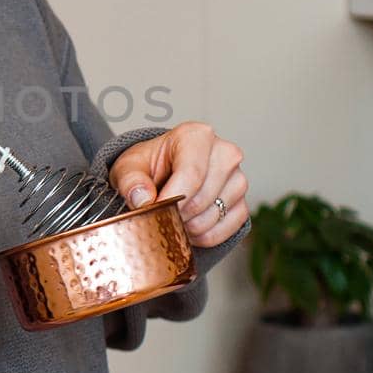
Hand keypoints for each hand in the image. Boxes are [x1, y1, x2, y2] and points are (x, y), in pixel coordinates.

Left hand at [108, 121, 248, 248]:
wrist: (165, 174)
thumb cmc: (150, 166)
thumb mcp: (129, 167)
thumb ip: (131, 181)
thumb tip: (143, 200)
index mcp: (197, 136)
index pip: (192, 173)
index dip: (172, 198)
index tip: (155, 210)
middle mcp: (224, 153)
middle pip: (201, 198)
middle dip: (177, 215)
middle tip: (161, 213)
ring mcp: (238, 179)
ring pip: (213, 217)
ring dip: (188, 227)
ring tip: (174, 217)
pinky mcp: (243, 203)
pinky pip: (225, 231)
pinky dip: (203, 236)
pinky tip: (189, 226)